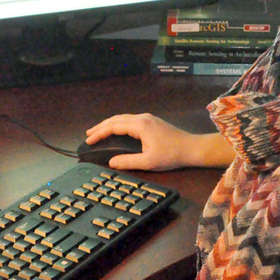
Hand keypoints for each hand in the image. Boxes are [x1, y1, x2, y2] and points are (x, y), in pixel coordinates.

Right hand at [85, 113, 233, 170]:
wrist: (191, 148)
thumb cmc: (171, 155)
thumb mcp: (148, 162)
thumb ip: (128, 161)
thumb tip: (111, 162)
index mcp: (140, 125)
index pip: (114, 126)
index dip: (99, 133)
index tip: (89, 141)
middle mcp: (142, 118)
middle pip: (116, 119)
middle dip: (101, 126)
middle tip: (88, 135)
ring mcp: (148, 118)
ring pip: (123, 118)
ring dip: (109, 124)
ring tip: (98, 132)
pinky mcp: (152, 121)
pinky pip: (130, 120)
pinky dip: (119, 124)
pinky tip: (116, 130)